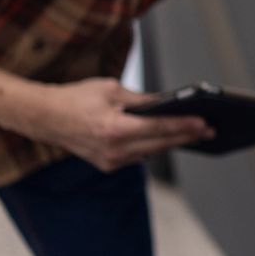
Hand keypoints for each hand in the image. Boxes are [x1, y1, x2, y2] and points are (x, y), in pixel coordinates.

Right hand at [27, 77, 212, 171]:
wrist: (44, 118)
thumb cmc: (76, 98)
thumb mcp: (110, 90)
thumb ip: (141, 100)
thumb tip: (168, 103)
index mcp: (115, 129)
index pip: (159, 127)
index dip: (184, 125)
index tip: (205, 122)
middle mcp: (114, 150)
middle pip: (160, 144)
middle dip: (186, 136)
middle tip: (210, 129)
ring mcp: (110, 161)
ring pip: (151, 152)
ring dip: (173, 142)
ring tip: (196, 133)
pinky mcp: (107, 165)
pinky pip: (138, 156)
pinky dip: (154, 146)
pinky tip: (170, 138)